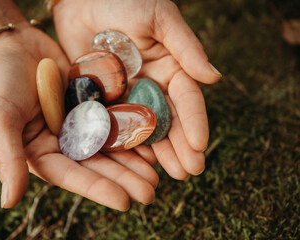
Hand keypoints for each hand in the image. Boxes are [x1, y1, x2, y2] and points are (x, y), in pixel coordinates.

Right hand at [0, 23, 157, 209]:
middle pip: (97, 165)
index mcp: (42, 153)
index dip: (97, 189)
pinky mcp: (93, 106)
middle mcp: (64, 143)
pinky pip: (115, 121)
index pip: (72, 176)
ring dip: (133, 161)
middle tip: (151, 192)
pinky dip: (132, 131)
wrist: (16, 45)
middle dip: (124, 179)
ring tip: (156, 175)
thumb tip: (7, 203)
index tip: (124, 202)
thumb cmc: (0, 81)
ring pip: (111, 146)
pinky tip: (151, 142)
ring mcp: (81, 124)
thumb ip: (8, 158)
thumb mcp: (0, 119)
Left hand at [53, 0, 220, 178]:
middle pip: (168, 121)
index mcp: (170, 68)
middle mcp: (151, 86)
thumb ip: (186, 47)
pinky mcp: (103, 100)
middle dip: (179, 146)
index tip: (199, 146)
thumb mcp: (160, 18)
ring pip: (144, 129)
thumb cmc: (125, 0)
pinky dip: (124, 144)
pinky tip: (133, 163)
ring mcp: (127, 96)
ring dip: (157, 152)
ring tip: (168, 175)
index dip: (194, 122)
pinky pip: (114, 125)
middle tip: (188, 172)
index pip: (186, 99)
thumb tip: (214, 78)